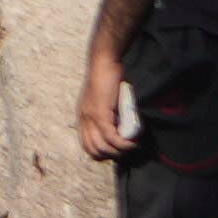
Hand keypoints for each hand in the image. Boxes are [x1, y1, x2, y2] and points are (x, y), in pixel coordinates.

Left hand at [73, 46, 135, 161]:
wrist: (103, 63)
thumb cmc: (108, 79)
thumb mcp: (106, 100)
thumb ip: (109, 114)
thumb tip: (122, 127)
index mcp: (83, 118)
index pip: (88, 147)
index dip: (104, 154)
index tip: (119, 149)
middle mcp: (83, 119)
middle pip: (94, 151)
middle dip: (113, 154)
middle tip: (128, 148)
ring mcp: (90, 117)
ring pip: (103, 147)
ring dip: (121, 150)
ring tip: (133, 144)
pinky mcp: (100, 113)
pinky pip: (111, 137)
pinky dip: (124, 143)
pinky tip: (134, 141)